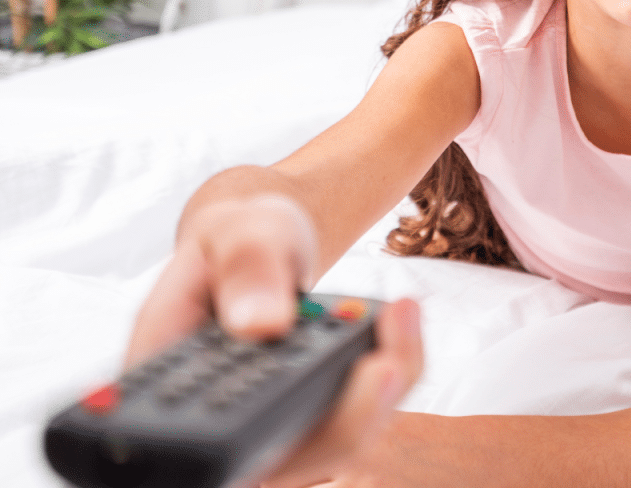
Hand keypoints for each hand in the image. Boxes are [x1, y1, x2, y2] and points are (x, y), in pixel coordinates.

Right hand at [124, 194, 423, 483]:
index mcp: (170, 371)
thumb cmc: (237, 239)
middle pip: (283, 458)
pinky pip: (364, 412)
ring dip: (382, 390)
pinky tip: (402, 321)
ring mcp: (271, 421)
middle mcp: (218, 415)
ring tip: (401, 318)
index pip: (199, 437)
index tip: (303, 397)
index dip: (250, 442)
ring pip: (334, 441)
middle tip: (385, 364)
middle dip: (345, 416)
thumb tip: (260, 325)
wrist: (261, 245)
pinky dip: (394, 370)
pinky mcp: (317, 413)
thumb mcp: (237, 229)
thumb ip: (244, 269)